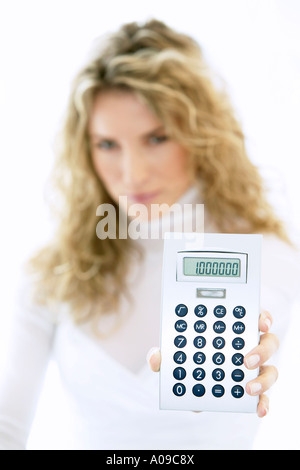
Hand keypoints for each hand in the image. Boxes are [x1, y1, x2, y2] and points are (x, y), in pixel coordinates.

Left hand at [147, 310, 278, 417]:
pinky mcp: (252, 390)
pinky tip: (258, 409)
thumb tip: (156, 357)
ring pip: (270, 370)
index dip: (262, 317)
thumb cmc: (183, 357)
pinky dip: (263, 403)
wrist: (184, 383)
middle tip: (246, 359)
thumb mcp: (171, 352)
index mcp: (233, 328)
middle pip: (268, 342)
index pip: (253, 316)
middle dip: (261, 350)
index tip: (261, 322)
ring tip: (248, 387)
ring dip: (263, 378)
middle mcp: (248, 346)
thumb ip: (164, 353)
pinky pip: (264, 397)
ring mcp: (252, 369)